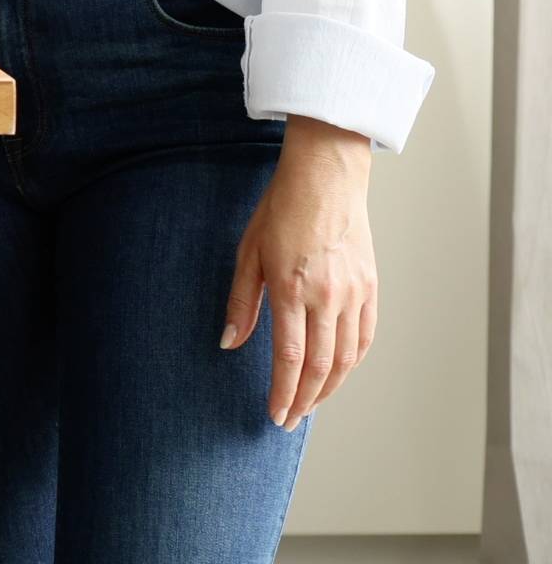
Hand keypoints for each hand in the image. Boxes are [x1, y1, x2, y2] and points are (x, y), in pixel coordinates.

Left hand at [224, 116, 377, 428]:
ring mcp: (354, 293)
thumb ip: (242, 303)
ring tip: (310, 403)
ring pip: (346, 357)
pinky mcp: (371, 288)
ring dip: (328, 387)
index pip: (289, 357)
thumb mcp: (248, 252)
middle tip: (290, 420)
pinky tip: (336, 373)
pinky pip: (365, 337)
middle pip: (320, 365)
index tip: (275, 415)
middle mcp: (328, 296)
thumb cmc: (280, 210)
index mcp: (293, 288)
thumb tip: (229, 343)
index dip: (283, 392)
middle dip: (304, 399)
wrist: (326, 178)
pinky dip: (351, 362)